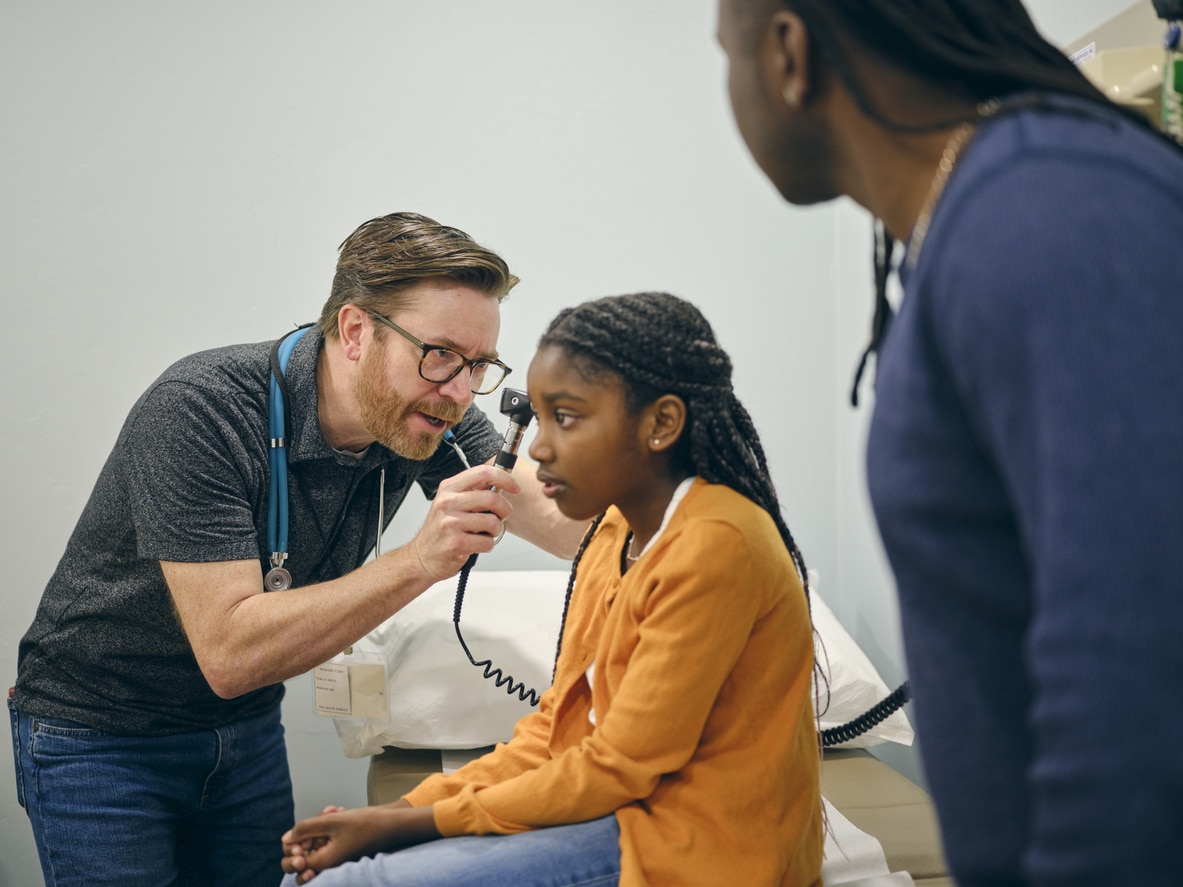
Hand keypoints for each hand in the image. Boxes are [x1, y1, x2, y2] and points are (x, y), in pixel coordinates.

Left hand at [281, 802, 438, 882]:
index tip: (305, 832)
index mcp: (323, 863)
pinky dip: (328, 827)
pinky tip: (337, 811)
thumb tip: (285, 838)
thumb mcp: (332, 822)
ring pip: (314, 844)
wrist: (393, 824)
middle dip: (305, 836)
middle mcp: (328, 865)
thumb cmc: (367, 824)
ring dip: (318, 826)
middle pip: (301, 858)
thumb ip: (305, 828)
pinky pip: (326, 840)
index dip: (294, 844)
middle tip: (317, 822)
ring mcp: (335, 858)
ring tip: (331, 811)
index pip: (294, 861)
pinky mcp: (342, 850)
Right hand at [407, 464, 519, 579]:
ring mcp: (450, 523)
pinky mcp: (456, 543)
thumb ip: (473, 491)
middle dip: (504, 510)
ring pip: (493, 522)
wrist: (421, 557)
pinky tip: (475, 545)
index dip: (505, 478)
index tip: (515, 488)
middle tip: (500, 517)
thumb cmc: (441, 530)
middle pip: (492, 498)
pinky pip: (487, 542)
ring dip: (495, 530)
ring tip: (484, 533)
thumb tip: (500, 483)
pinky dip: (487, 545)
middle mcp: (447, 502)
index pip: (483, 472)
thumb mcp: (451, 503)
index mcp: (449, 488)